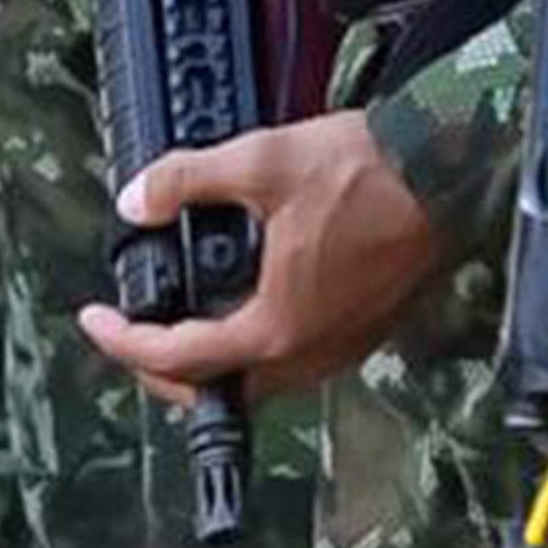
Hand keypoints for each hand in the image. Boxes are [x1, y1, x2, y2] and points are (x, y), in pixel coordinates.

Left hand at [78, 111, 440, 405]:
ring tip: (188, 318)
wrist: (451, 164)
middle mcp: (310, 349)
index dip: (123, 339)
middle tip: (134, 332)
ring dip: (214, 358)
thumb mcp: (263, 161)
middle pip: (216, 386)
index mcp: (276, 325)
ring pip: (259, 376)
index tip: (97, 318)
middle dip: (163, 366)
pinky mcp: (368, 326)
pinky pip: (298, 356)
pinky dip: (260, 343)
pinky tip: (256, 300)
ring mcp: (343, 343)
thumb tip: (136, 199)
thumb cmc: (374, 170)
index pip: (177, 356)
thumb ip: (186, 180)